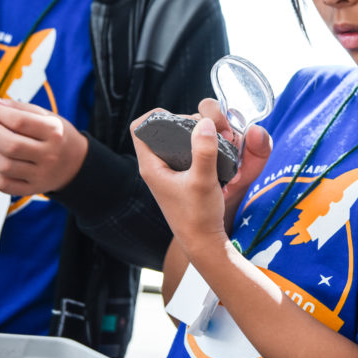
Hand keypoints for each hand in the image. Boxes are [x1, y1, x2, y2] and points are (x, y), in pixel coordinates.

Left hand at [0, 95, 87, 195]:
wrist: (76, 164)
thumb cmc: (56, 136)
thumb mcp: (45, 117)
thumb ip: (17, 108)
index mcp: (55, 132)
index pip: (19, 121)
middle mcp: (50, 155)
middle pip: (10, 145)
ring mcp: (41, 175)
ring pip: (4, 166)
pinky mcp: (33, 189)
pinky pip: (4, 184)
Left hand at [131, 103, 270, 254]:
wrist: (204, 242)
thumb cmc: (198, 216)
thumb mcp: (203, 181)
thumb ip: (204, 151)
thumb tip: (205, 122)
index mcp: (151, 165)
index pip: (140, 127)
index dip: (157, 115)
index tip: (181, 118)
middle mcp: (157, 165)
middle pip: (163, 128)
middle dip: (186, 121)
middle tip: (208, 127)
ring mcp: (169, 171)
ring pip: (178, 138)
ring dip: (197, 133)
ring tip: (217, 137)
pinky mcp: (182, 176)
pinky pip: (188, 150)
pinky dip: (202, 145)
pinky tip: (217, 149)